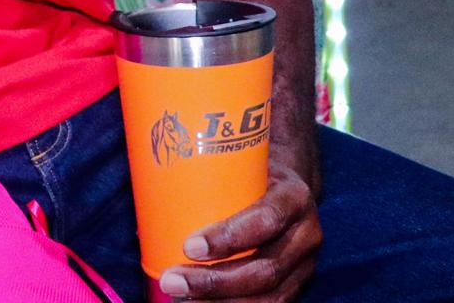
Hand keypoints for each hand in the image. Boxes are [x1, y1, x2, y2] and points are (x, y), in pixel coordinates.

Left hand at [154, 161, 320, 301]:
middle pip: (265, 269)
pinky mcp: (296, 285)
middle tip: (173, 280)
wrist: (287, 187)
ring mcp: (304, 265)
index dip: (229, 237)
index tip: (189, 245)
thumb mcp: (238, 164)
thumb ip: (203, 180)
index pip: (266, 219)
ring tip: (181, 298)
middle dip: (215, 282)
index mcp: (294, 196)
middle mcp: (307, 234)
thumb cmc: (251, 173)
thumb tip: (146, 211)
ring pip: (269, 297)